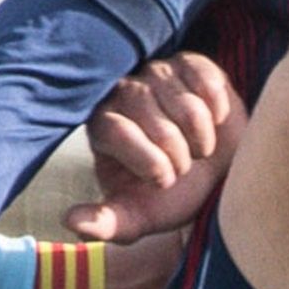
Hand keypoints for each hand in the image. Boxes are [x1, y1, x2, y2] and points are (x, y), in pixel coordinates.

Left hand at [65, 52, 246, 242]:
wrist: (215, 177)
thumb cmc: (171, 196)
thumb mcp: (138, 217)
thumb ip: (106, 223)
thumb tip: (71, 221)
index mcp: (102, 127)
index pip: (118, 132)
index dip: (150, 162)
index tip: (166, 183)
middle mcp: (124, 93)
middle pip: (153, 119)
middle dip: (179, 154)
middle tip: (185, 167)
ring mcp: (157, 74)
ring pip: (186, 104)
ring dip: (202, 136)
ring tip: (199, 148)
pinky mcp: (190, 64)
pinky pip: (206, 81)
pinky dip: (218, 110)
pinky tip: (214, 122)